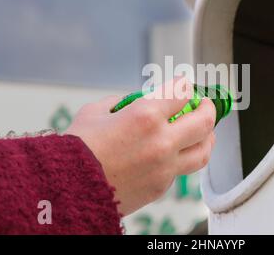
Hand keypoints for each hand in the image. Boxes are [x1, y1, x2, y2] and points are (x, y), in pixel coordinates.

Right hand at [65, 77, 215, 214]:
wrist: (65, 189)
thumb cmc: (77, 148)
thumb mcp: (96, 112)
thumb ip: (123, 102)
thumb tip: (138, 102)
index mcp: (145, 116)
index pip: (182, 92)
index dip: (185, 84)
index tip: (184, 84)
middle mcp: (162, 142)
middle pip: (205, 121)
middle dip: (208, 107)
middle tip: (203, 104)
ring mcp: (165, 167)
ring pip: (203, 151)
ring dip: (207, 137)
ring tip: (203, 131)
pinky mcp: (161, 187)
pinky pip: (181, 169)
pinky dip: (182, 157)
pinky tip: (173, 152)